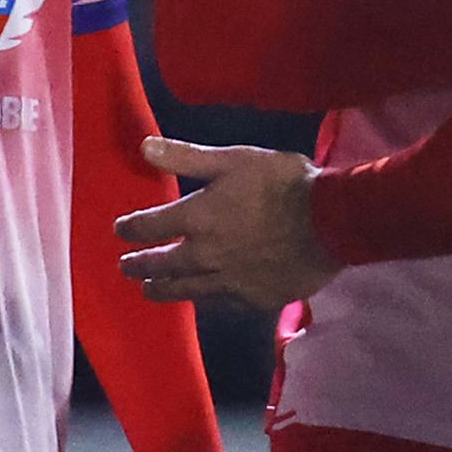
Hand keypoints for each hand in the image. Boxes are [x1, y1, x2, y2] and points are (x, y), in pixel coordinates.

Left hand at [114, 137, 337, 308]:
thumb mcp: (235, 159)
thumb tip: (143, 147)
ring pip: (186, 290)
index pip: (151, 225)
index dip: (132, 228)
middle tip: (125, 267)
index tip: (121, 229)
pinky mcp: (253, 298)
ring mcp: (228, 281)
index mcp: (197, 217)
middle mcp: (205, 255)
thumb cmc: (283, 183)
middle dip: (140, 264)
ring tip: (150, 290)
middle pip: (163, 264)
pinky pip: (219, 304)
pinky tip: (200, 301)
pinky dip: (203, 301)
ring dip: (163, 289)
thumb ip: (187, 157)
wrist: (330, 221)